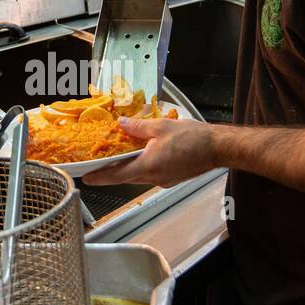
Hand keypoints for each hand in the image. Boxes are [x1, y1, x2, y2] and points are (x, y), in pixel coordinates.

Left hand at [84, 116, 218, 186]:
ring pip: (139, 175)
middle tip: (97, 167)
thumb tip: (122, 124)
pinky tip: (142, 154)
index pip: (116, 175)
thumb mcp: (160, 126)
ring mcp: (164, 180)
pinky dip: (142, 166)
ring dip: (127, 168)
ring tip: (117, 158)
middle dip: (111, 172)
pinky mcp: (172, 178)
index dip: (99, 177)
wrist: (218, 147)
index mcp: (147, 167)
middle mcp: (154, 178)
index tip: (86, 178)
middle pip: (126, 177)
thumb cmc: (193, 137)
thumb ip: (137, 126)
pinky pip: (151, 173)